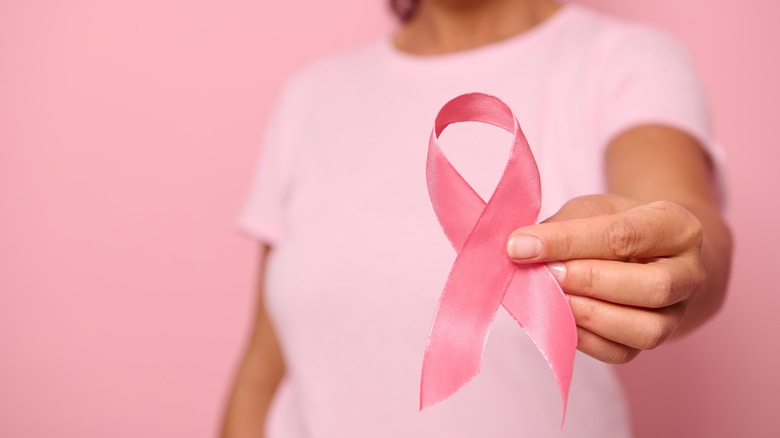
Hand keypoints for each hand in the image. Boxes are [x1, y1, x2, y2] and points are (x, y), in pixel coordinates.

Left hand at [506, 195, 705, 363]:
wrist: (653, 253)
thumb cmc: (618, 227)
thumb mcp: (594, 210)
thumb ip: (562, 227)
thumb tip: (521, 249)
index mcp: (676, 226)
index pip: (623, 235)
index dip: (566, 242)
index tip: (519, 246)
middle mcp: (690, 273)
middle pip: (652, 287)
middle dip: (590, 282)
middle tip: (547, 275)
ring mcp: (678, 313)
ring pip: (645, 329)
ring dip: (590, 316)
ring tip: (553, 299)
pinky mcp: (657, 340)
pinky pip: (624, 352)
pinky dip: (587, 340)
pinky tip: (561, 320)